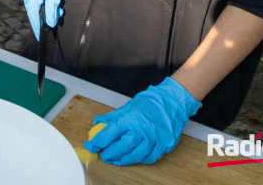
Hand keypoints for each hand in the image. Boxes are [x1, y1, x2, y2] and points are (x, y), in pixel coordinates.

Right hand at [18, 0, 63, 39]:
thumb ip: (52, 8)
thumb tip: (50, 23)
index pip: (34, 17)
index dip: (38, 28)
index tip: (41, 38)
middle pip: (35, 12)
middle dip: (47, 16)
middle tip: (60, 15)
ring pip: (36, 5)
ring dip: (46, 8)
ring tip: (58, 5)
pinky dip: (43, 2)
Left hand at [83, 77, 201, 164]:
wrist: (172, 102)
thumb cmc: (150, 102)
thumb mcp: (128, 106)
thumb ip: (113, 117)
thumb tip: (99, 123)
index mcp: (130, 118)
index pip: (109, 134)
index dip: (97, 142)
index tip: (90, 146)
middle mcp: (142, 130)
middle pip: (121, 148)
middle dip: (109, 154)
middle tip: (103, 155)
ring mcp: (154, 139)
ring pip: (135, 156)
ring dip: (123, 160)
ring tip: (116, 159)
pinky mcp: (164, 145)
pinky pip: (150, 157)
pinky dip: (140, 159)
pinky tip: (134, 157)